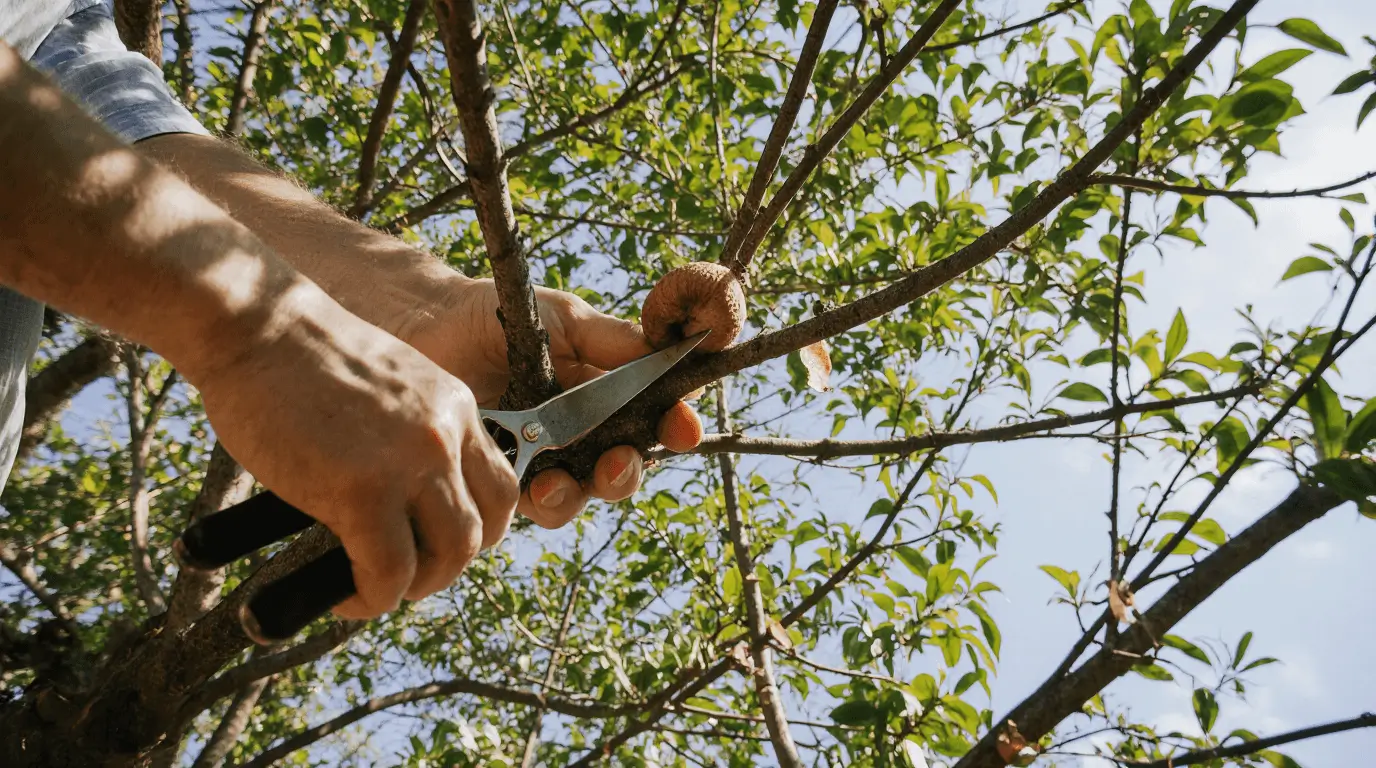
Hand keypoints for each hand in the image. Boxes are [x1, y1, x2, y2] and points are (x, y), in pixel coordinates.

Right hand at [182, 288, 519, 620]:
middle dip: (449, 565)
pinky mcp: (362, 492)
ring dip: (415, 586)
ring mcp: (409, 463)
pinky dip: (370, 599)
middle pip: (485, 529)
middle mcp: (446, 435)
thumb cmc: (298, 356)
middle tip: (406, 574)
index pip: (501, 487)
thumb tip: (399, 497)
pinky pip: (388, 573)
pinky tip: (343, 595)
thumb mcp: (385, 387)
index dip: (477, 529)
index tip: (438, 543)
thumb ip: (408, 434)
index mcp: (455, 406)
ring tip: (373, 588)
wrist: (255, 323)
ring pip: (449, 557)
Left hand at [394, 276, 702, 527]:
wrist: (433, 326)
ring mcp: (548, 459)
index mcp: (609, 394)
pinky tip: (528, 485)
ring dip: (578, 494)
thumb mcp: (567, 320)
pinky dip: (537, 500)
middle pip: (625, 466)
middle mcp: (586, 432)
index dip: (676, 427)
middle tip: (615, 463)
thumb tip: (675, 349)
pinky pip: (533, 504)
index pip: (656, 418)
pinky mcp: (509, 477)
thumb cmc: (504, 318)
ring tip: (555, 484)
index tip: (682, 427)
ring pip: (581, 494)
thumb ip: (617, 341)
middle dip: (626, 471)